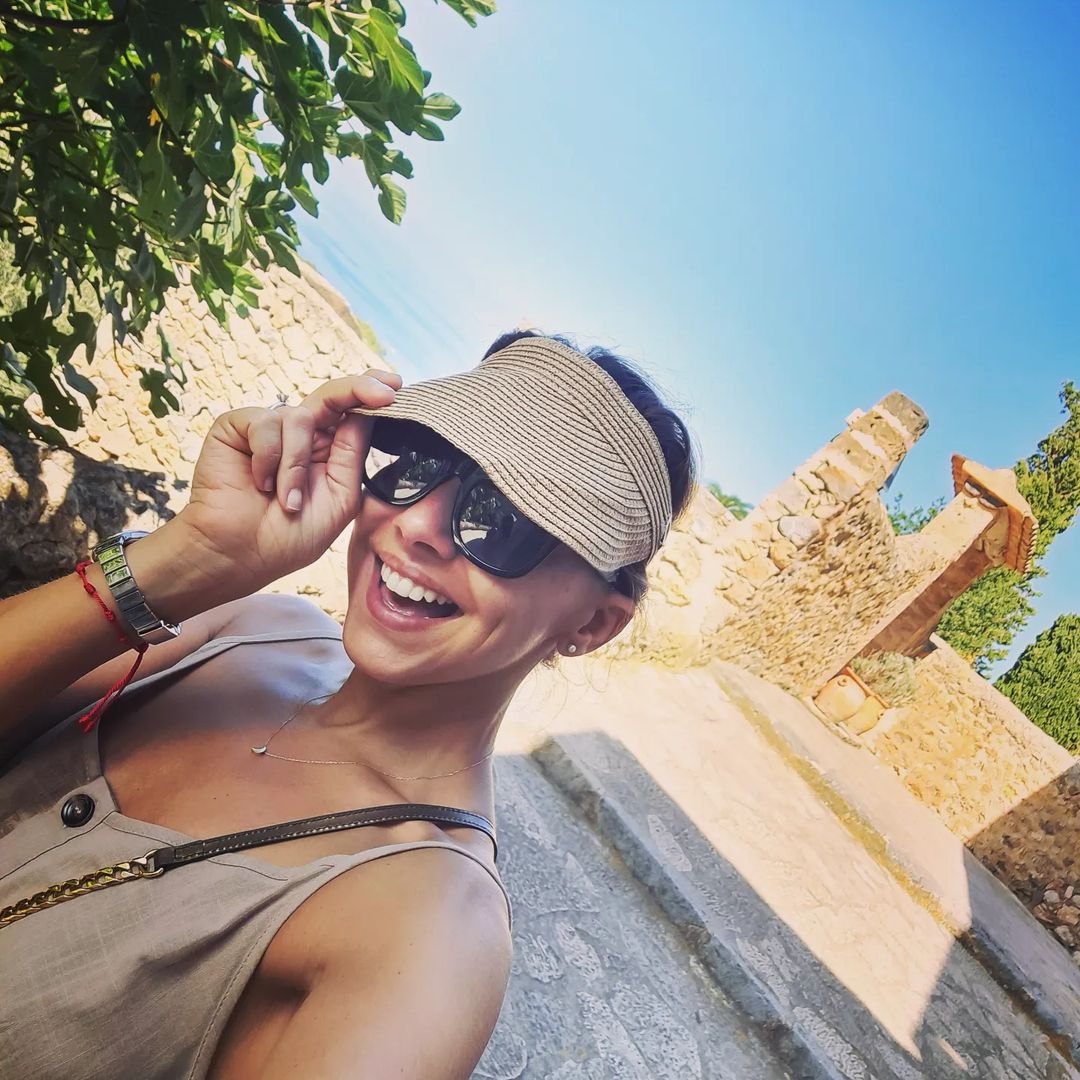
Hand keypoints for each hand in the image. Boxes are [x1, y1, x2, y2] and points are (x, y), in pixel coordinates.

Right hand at [173, 371, 400, 598]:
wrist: (238, 556)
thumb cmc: (288, 537)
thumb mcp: (339, 498)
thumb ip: (352, 454)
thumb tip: (368, 412)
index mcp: (327, 451)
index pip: (352, 412)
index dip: (372, 393)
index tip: (396, 386)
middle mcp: (300, 435)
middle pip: (332, 395)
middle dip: (358, 389)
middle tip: (384, 392)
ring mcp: (268, 428)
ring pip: (298, 418)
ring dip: (295, 466)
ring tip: (286, 500)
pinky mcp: (236, 427)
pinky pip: (265, 423)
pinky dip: (267, 458)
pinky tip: (259, 483)